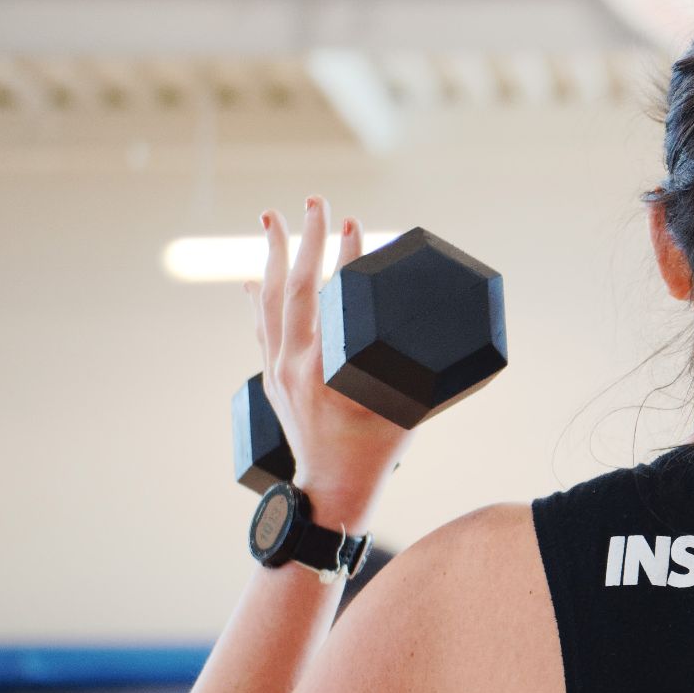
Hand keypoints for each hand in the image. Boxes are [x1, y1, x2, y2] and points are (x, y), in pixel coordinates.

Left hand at [245, 197, 407, 527]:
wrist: (332, 490)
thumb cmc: (374, 453)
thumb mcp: (402, 409)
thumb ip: (414, 373)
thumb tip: (440, 337)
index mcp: (323, 367)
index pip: (328, 297)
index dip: (343, 257)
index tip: (353, 223)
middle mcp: (292, 363)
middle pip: (291, 286)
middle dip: (304, 238)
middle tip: (316, 202)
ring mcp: (277, 369)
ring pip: (267, 300)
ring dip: (271, 255)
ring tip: (271, 217)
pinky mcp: (274, 378)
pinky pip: (261, 324)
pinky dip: (258, 295)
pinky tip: (253, 278)